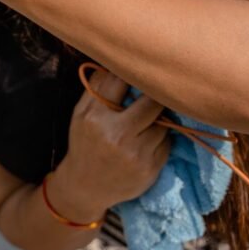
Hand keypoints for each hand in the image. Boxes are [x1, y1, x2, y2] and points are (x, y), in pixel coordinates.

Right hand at [50, 69, 171, 215]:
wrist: (86, 187)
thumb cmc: (84, 143)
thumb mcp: (81, 114)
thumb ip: (96, 88)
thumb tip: (116, 62)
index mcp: (95, 117)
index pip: (120, 82)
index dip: (134, 73)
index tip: (140, 70)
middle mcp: (116, 135)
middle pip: (152, 101)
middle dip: (156, 94)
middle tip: (157, 91)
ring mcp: (136, 154)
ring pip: (163, 123)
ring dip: (158, 119)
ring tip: (146, 122)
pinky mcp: (151, 169)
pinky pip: (167, 143)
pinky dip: (161, 139)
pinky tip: (147, 142)